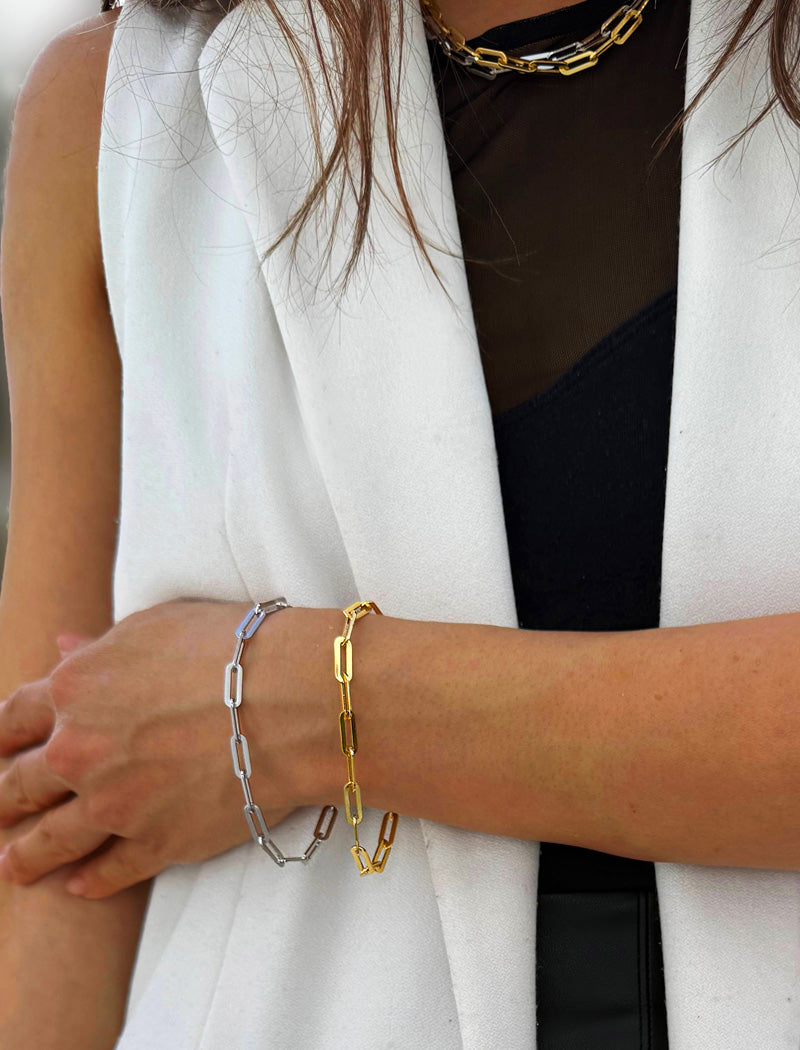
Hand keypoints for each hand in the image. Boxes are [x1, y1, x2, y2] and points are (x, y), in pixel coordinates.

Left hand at [0, 599, 339, 897]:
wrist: (285, 700)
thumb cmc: (228, 649)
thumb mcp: (155, 626)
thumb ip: (102, 646)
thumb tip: (63, 647)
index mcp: (74, 691)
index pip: (12, 718)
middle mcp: (79, 753)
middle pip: (18, 786)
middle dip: (1, 799)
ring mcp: (114, 805)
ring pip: (50, 842)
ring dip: (24, 857)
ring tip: (11, 867)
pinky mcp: (155, 844)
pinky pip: (109, 872)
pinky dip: (89, 882)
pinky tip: (77, 886)